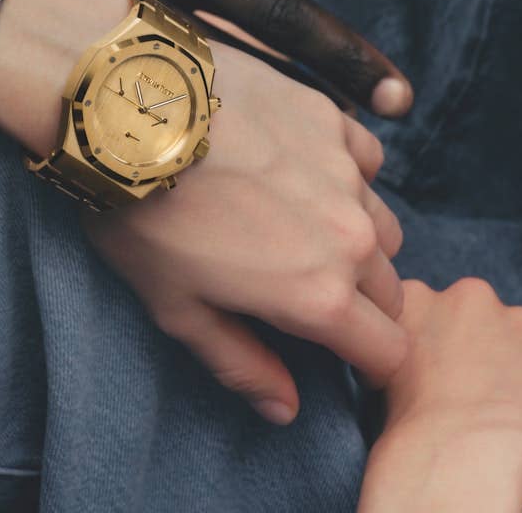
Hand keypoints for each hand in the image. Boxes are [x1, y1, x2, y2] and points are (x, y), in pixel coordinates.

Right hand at [0, 0, 409, 117]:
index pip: (271, 9)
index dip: (341, 52)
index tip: (402, 95)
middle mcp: (129, 5)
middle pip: (246, 75)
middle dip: (313, 107)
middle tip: (376, 139)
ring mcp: (91, 42)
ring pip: (195, 93)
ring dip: (257, 116)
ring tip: (312, 137)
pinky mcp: (59, 60)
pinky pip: (141, 92)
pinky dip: (189, 106)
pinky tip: (216, 119)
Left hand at [84, 39, 406, 424]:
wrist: (131, 113)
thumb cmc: (144, 217)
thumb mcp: (177, 310)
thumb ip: (241, 364)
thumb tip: (285, 409)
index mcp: (320, 296)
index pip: (389, 352)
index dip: (369, 362)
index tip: (340, 352)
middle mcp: (351, 235)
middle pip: (390, 290)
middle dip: (361, 302)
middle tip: (306, 287)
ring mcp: (345, 170)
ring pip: (383, 224)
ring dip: (358, 237)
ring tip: (301, 227)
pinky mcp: (328, 116)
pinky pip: (365, 158)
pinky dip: (348, 171)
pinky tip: (302, 167)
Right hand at [360, 279, 521, 512]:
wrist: (459, 454)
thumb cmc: (417, 442)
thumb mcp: (393, 391)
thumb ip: (428, 379)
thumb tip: (466, 419)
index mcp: (416, 303)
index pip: (439, 332)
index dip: (460, 385)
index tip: (466, 427)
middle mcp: (470, 298)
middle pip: (497, 350)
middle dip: (507, 401)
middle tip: (510, 455)